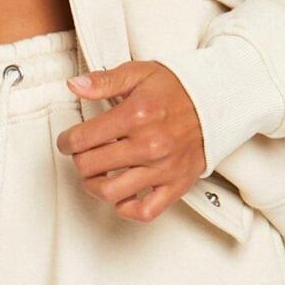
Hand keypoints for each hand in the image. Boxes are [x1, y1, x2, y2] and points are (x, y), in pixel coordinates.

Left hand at [55, 59, 206, 222]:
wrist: (217, 102)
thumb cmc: (177, 89)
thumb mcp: (139, 73)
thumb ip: (104, 81)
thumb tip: (74, 86)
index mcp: (135, 115)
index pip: (82, 139)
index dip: (67, 142)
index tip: (69, 142)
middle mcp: (149, 144)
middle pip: (91, 166)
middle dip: (79, 161)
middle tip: (83, 155)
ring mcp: (162, 168)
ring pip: (112, 192)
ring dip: (94, 186)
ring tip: (95, 176)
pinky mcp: (176, 185)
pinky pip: (145, 211)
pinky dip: (127, 208)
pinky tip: (121, 195)